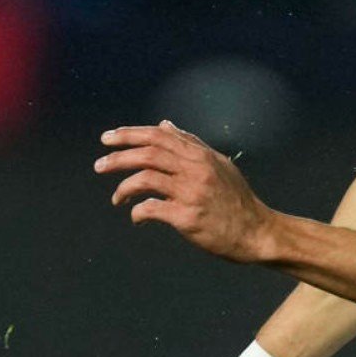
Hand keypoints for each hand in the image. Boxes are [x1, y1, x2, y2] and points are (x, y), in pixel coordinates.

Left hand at [96, 121, 276, 262]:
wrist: (256, 231)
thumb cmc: (236, 200)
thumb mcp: (218, 164)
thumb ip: (191, 144)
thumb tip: (164, 125)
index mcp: (202, 155)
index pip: (159, 136)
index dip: (130, 134)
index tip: (108, 138)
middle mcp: (197, 170)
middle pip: (148, 154)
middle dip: (118, 157)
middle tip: (99, 165)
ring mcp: (192, 193)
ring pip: (145, 179)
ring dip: (123, 187)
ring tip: (116, 199)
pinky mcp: (188, 217)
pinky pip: (151, 209)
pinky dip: (138, 212)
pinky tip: (138, 218)